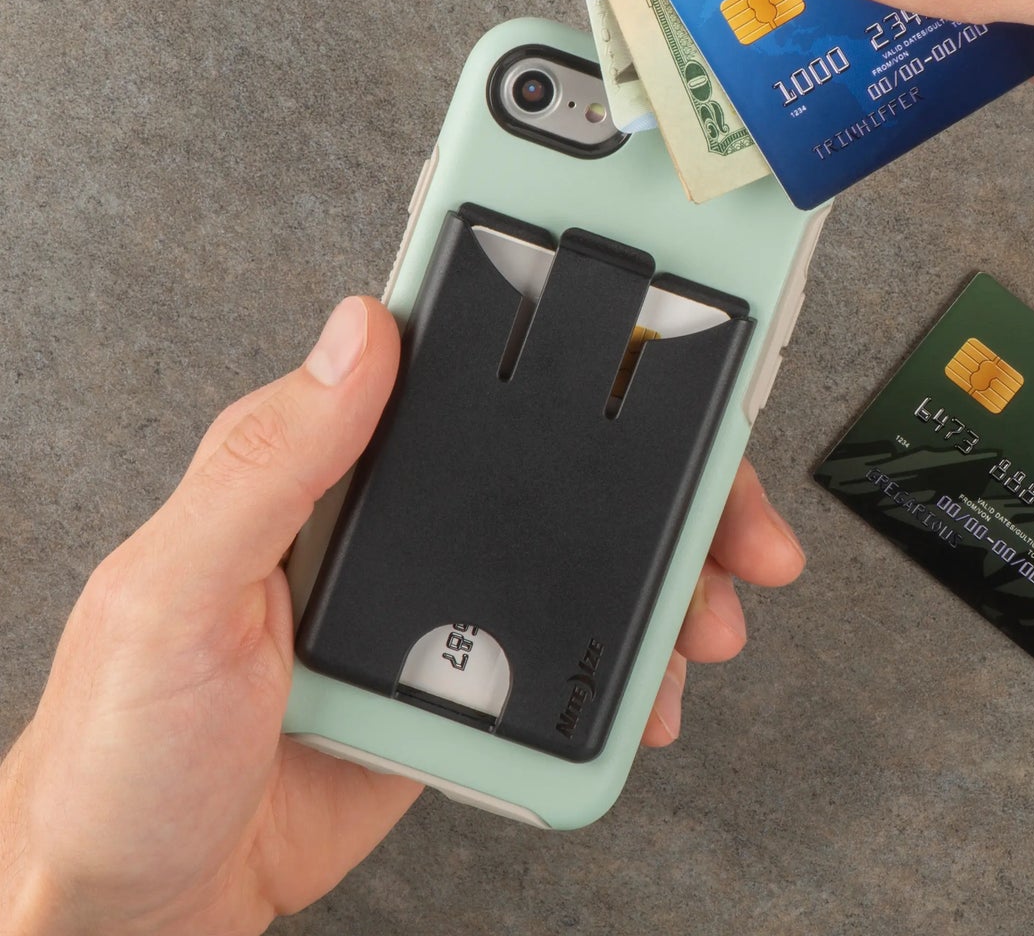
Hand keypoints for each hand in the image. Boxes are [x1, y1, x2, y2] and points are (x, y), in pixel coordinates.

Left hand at [0, 297, 804, 934]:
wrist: (141, 902)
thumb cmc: (123, 744)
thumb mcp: (176, 590)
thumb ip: (271, 461)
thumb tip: (361, 330)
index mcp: (332, 466)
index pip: (473, 369)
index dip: (572, 341)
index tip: (661, 334)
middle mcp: (402, 518)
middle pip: (565, 462)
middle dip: (671, 476)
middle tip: (736, 517)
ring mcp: (442, 602)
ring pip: (586, 557)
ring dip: (669, 576)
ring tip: (710, 618)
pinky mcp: (464, 682)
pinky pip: (570, 655)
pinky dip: (630, 667)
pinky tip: (650, 688)